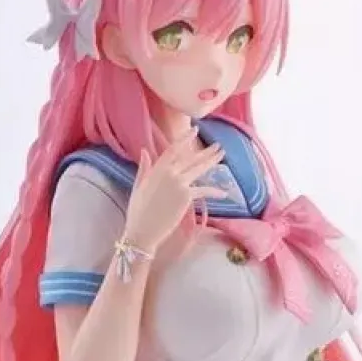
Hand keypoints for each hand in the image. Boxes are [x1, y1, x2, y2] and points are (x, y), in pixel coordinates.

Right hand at [124, 135, 226, 253]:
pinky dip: (214, 192)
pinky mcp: (186, 196)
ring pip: (199, 169)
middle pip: (191, 158)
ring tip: (222, 156)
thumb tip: (145, 151)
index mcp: (156, 169)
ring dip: (212, 162)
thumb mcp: (139, 186)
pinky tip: (224, 193)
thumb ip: (144, 168)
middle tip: (218, 146)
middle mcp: (169, 173)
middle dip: (206, 152)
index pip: (173, 149)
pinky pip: (203, 191)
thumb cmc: (138, 211)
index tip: (194, 130)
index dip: (185, 138)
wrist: (142, 230)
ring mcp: (178, 184)